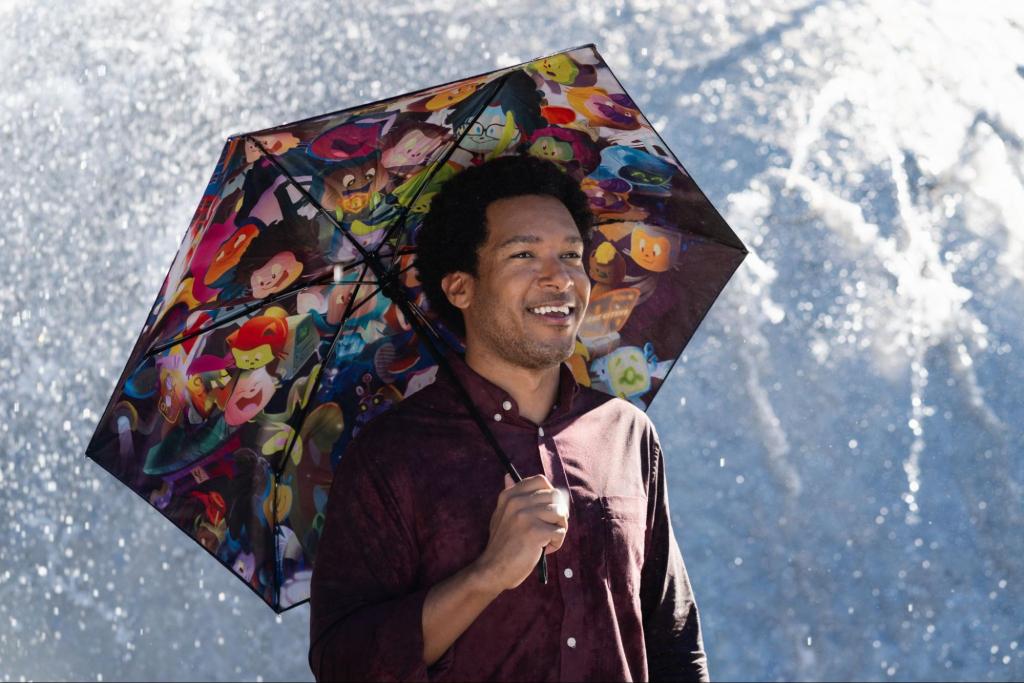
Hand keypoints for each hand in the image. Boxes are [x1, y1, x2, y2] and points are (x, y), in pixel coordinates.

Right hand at [472, 474, 569, 592]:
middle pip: (555, 496)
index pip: (540, 480)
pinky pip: (560, 531)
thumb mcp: (501, 515)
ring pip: (561, 513)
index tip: (546, 510)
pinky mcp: (535, 531)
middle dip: (558, 514)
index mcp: (509, 495)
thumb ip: (509, 495)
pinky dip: (556, 543)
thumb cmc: (501, 544)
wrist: (493, 570)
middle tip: (548, 529)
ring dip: (559, 529)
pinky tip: (543, 550)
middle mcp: (516, 501)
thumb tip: (508, 475)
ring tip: (546, 540)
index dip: (550, 494)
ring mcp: (525, 515)